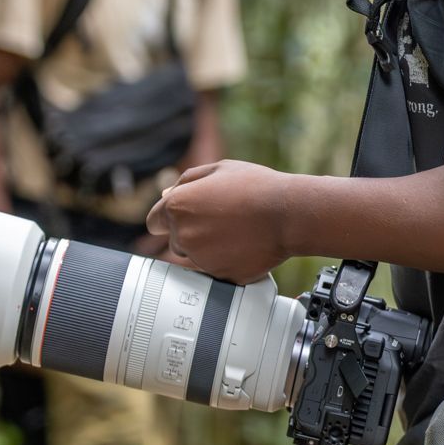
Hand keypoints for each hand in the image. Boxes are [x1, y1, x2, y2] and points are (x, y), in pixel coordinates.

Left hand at [145, 160, 292, 283]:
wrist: (289, 214)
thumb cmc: (257, 187)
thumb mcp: (220, 169)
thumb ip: (187, 181)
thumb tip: (168, 194)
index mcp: (178, 206)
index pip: (154, 221)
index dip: (169, 218)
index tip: (185, 217)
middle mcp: (184, 235)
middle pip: (175, 241)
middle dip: (191, 232)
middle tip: (221, 220)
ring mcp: (200, 259)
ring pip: (195, 257)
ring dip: (208, 248)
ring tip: (236, 230)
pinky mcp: (219, 276)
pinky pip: (215, 270)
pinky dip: (225, 261)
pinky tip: (243, 244)